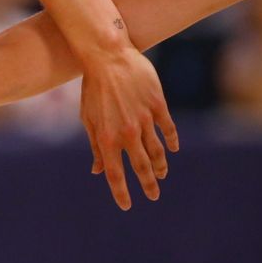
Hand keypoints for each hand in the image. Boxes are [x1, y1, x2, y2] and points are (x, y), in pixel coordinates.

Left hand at [80, 47, 178, 210]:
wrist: (106, 56)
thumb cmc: (93, 89)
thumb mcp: (88, 118)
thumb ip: (96, 146)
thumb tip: (97, 171)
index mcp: (106, 138)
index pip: (114, 173)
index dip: (121, 192)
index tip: (126, 206)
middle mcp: (127, 132)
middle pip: (141, 167)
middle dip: (148, 184)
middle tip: (154, 196)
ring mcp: (144, 119)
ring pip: (157, 151)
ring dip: (160, 165)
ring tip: (162, 174)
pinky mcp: (157, 105)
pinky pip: (168, 128)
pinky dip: (172, 141)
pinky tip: (173, 148)